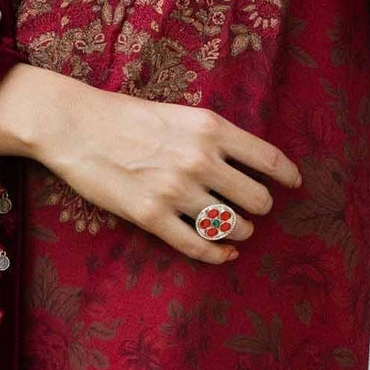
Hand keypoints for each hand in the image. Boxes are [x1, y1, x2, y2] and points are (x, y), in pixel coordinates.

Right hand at [26, 71, 302, 264]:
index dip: (287, 175)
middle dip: (260, 208)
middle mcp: (200, 160)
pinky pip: (198, 247)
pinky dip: (218, 256)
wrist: (76, 126)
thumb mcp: (180, 114)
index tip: (293, 185)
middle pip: (257, 199)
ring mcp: (177, 190)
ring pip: (232, 226)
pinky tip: (224, 255)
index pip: (268, 158)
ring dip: (240, 232)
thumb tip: (246, 162)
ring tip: (236, 230)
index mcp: (210, 128)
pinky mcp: (153, 217)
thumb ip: (213, 136)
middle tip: (252, 209)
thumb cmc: (126, 116)